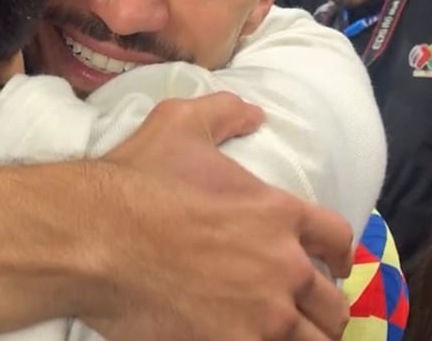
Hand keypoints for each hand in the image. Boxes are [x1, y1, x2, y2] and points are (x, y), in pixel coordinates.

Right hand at [85, 93, 351, 340]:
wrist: (93, 237)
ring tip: (285, 337)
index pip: (338, 239)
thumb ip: (224, 113)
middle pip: (331, 305)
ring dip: (303, 339)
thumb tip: (254, 112)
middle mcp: (282, 268)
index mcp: (278, 214)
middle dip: (322, 309)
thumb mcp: (179, 123)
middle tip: (305, 313)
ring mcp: (261, 316)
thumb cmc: (136, 180)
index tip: (333, 265)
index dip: (338, 254)